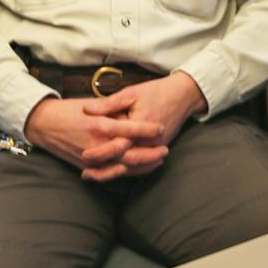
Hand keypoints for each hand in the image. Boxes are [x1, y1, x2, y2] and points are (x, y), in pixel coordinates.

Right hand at [22, 96, 163, 182]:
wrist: (44, 124)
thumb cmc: (69, 110)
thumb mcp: (92, 104)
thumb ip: (112, 111)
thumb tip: (131, 115)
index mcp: (99, 125)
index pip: (130, 130)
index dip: (147, 130)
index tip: (161, 128)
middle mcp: (96, 144)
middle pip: (129, 154)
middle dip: (150, 153)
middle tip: (165, 149)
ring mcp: (91, 158)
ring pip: (121, 167)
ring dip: (142, 166)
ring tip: (157, 161)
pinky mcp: (85, 167)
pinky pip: (108, 175)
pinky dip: (125, 174)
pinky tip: (137, 170)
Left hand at [79, 73, 206, 178]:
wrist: (183, 95)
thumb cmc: (155, 91)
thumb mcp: (130, 93)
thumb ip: (108, 104)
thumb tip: (86, 109)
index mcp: (141, 124)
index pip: (118, 144)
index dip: (101, 151)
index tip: (84, 155)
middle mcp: (150, 140)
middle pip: (125, 161)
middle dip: (105, 169)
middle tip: (86, 172)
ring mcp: (156, 147)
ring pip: (134, 167)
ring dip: (114, 174)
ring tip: (94, 176)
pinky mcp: (159, 149)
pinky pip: (143, 166)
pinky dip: (128, 171)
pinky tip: (114, 171)